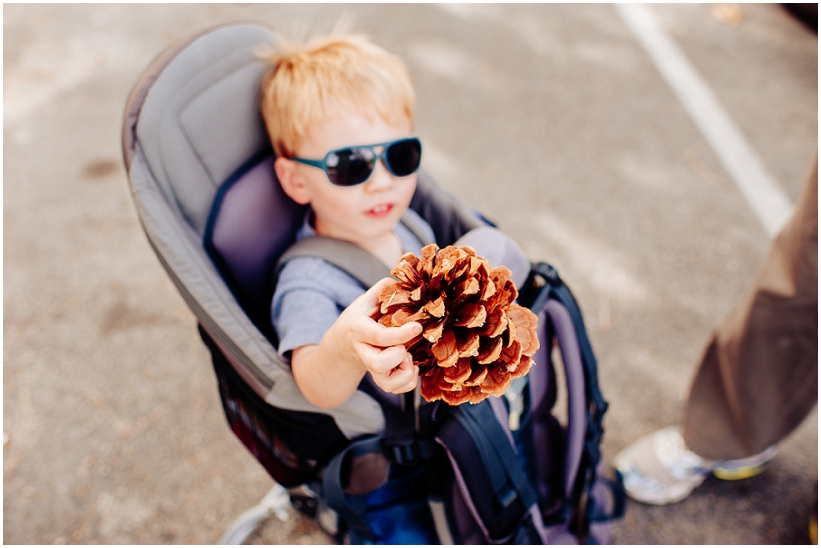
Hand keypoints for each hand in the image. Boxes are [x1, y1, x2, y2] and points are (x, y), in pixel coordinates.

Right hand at [339, 278, 420, 393]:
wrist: (342, 345)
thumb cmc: (359, 318)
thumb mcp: (366, 300)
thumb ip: (385, 289)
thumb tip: (407, 283)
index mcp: (359, 329)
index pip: (379, 336)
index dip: (400, 334)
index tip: (417, 328)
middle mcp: (363, 351)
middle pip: (379, 365)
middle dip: (398, 357)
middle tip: (405, 348)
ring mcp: (371, 368)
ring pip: (387, 384)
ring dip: (406, 374)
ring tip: (409, 359)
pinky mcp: (380, 379)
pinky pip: (396, 389)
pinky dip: (408, 382)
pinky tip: (409, 366)